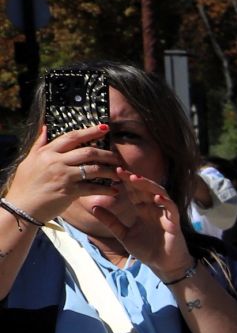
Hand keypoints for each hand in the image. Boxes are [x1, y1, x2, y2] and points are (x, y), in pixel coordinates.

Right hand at [2, 124, 118, 222]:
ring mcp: (63, 176)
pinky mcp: (69, 192)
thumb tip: (46, 127)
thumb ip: (40, 143)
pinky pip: (92, 188)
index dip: (90, 131)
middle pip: (88, 152)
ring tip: (119, 173)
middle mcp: (56, 162)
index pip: (72, 137)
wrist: (22, 206)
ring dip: (109, 171)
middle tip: (117, 157)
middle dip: (106, 154)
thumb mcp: (30, 159)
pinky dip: (106, 189)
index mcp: (47, 152)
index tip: (105, 127)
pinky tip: (114, 190)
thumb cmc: (26, 183)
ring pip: (93, 169)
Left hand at [92, 169, 190, 276]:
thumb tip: (94, 207)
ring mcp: (164, 214)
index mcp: (142, 209)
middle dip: (133, 178)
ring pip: (159, 193)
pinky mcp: (174, 222)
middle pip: (144, 188)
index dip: (124, 181)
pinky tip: (156, 196)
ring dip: (148, 185)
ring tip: (135, 178)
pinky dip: (165, 201)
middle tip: (118, 170)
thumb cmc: (147, 250)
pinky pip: (171, 208)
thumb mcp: (123, 235)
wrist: (163, 265)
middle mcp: (153, 208)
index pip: (133, 191)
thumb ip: (111, 221)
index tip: (111, 173)